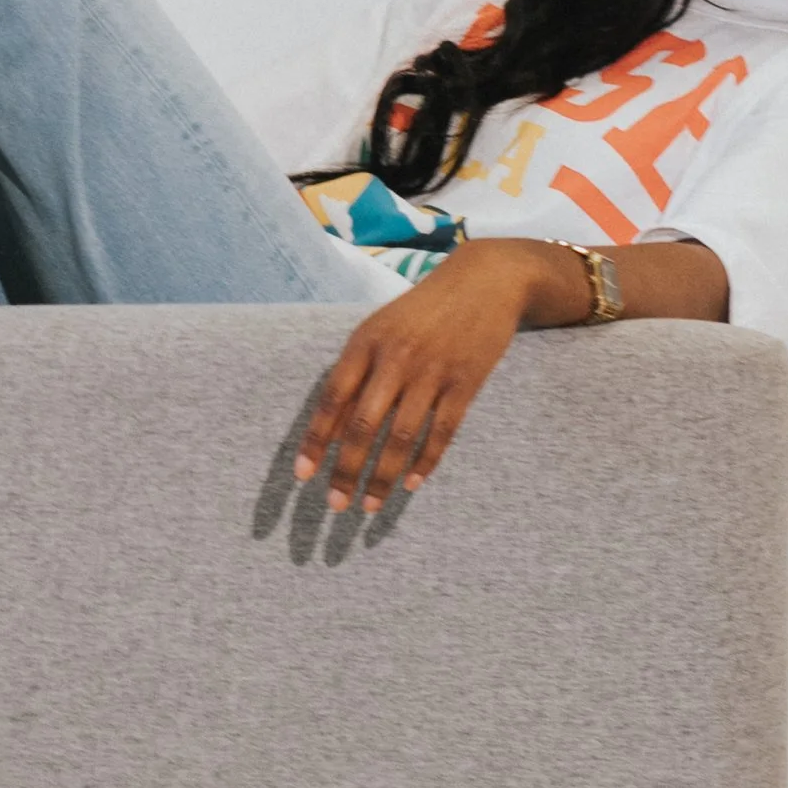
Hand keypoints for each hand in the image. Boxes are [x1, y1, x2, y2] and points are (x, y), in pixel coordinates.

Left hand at [295, 242, 568, 516]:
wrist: (484, 281)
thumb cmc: (421, 310)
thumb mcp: (380, 330)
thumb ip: (356, 373)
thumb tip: (332, 429)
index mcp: (365, 342)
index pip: (332, 399)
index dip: (316, 440)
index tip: (303, 476)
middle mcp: (395, 358)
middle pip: (364, 425)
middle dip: (346, 470)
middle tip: (336, 506)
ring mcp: (433, 371)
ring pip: (402, 436)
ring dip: (382, 476)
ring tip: (369, 506)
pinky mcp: (466, 383)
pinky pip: (442, 432)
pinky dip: (425, 462)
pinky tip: (411, 484)